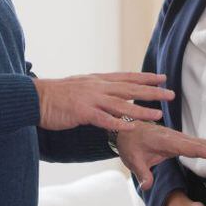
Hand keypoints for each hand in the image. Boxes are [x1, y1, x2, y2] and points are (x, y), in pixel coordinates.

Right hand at [32, 72, 171, 130]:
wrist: (35, 97)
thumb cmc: (57, 95)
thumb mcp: (81, 86)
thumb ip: (97, 89)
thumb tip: (109, 92)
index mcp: (98, 80)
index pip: (127, 77)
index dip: (146, 77)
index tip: (162, 78)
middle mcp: (98, 87)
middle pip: (130, 88)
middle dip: (152, 91)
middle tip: (170, 93)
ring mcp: (91, 99)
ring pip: (122, 104)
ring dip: (141, 110)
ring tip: (158, 114)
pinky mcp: (82, 112)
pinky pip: (104, 119)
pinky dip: (119, 124)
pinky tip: (132, 128)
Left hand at [116, 124, 205, 189]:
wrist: (126, 128)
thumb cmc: (129, 143)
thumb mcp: (132, 159)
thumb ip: (141, 172)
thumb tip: (146, 186)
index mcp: (168, 141)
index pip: (192, 148)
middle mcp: (178, 138)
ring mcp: (181, 139)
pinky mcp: (182, 142)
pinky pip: (202, 145)